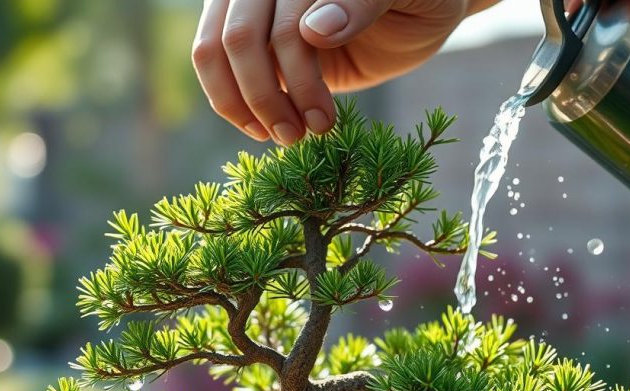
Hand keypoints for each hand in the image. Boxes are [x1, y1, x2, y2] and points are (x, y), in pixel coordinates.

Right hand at [192, 0, 481, 145]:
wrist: (416, 12)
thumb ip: (361, 4)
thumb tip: (314, 29)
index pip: (285, 24)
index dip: (299, 77)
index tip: (323, 121)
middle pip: (239, 38)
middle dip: (265, 96)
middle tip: (299, 137)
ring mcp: (253, 3)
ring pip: (213, 50)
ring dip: (243, 103)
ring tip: (285, 137)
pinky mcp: (249, 31)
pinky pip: (216, 65)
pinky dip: (235, 103)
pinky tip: (267, 128)